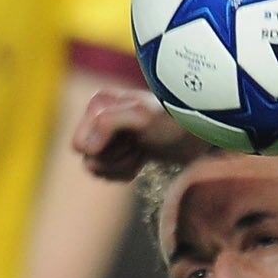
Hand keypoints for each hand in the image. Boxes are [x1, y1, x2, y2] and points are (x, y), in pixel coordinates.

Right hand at [73, 86, 195, 180]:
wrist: (197, 134)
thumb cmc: (171, 121)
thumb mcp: (140, 116)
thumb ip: (107, 124)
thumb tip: (84, 148)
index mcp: (98, 104)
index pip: (81, 145)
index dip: (104, 150)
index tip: (128, 140)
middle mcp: (99, 117)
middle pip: (89, 159)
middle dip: (115, 159)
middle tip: (138, 146)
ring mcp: (108, 136)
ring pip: (99, 169)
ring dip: (123, 166)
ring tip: (142, 151)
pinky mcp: (119, 151)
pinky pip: (109, 173)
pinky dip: (127, 170)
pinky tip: (143, 158)